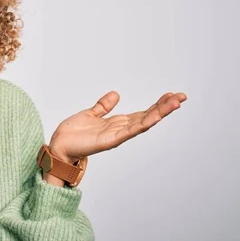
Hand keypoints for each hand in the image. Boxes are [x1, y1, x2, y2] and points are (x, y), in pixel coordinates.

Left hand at [49, 91, 186, 163]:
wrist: (59, 145)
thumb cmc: (73, 133)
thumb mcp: (91, 114)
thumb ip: (103, 106)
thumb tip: (116, 94)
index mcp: (117, 123)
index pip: (142, 112)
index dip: (157, 105)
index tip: (172, 95)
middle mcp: (121, 130)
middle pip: (148, 117)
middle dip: (165, 107)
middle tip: (182, 96)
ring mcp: (117, 136)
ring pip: (143, 123)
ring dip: (160, 113)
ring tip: (175, 103)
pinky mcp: (110, 140)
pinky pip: (130, 131)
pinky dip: (143, 124)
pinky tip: (155, 116)